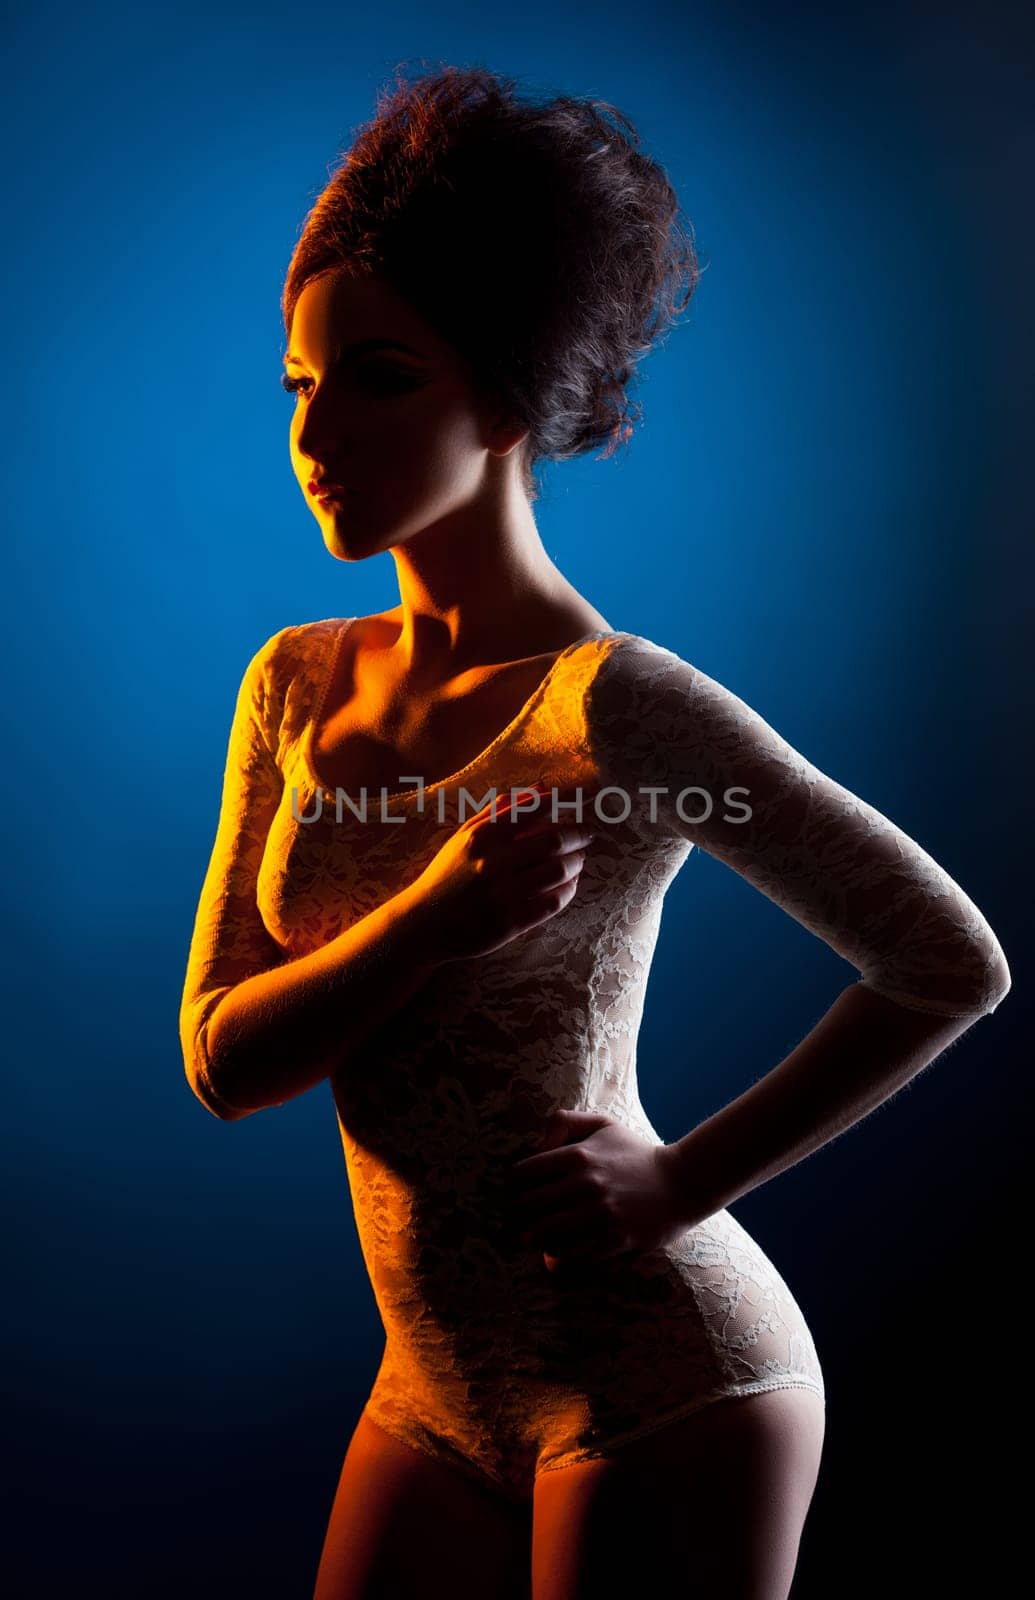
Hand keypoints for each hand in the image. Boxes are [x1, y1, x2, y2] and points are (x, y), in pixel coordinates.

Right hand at [406, 784, 597, 962]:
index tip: (576, 802)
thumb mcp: (464, 837)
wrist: (424, 923)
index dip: (562, 803)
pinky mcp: (511, 922)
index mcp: (483, 837)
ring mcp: (503, 894)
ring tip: (579, 859)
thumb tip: (539, 788)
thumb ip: (499, 811)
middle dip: (579, 834)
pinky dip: (569, 890)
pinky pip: (553, 902)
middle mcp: (494, 862)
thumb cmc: (447, 875)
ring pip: (558, 871)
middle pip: (555, 841)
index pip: (533, 810)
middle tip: (587, 834)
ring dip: (577, 863)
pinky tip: (570, 885)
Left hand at [507, 1109, 690, 1271]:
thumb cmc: (635, 1153)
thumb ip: (564, 1122)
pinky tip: (560, 1248)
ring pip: (544, 1234)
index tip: (520, 1191)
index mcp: (578, 1155)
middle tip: (523, 1217)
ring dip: (534, 1238)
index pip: (521, 1175)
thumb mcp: (602, 1123)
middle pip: (527, 1207)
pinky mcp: (614, 1240)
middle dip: (520, 1213)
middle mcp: (586, 1184)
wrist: (682, 1183)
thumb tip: (536, 1147)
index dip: (513, 1185)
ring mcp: (600, 1215)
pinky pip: (570, 1255)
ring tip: (535, 1237)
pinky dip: (558, 1255)